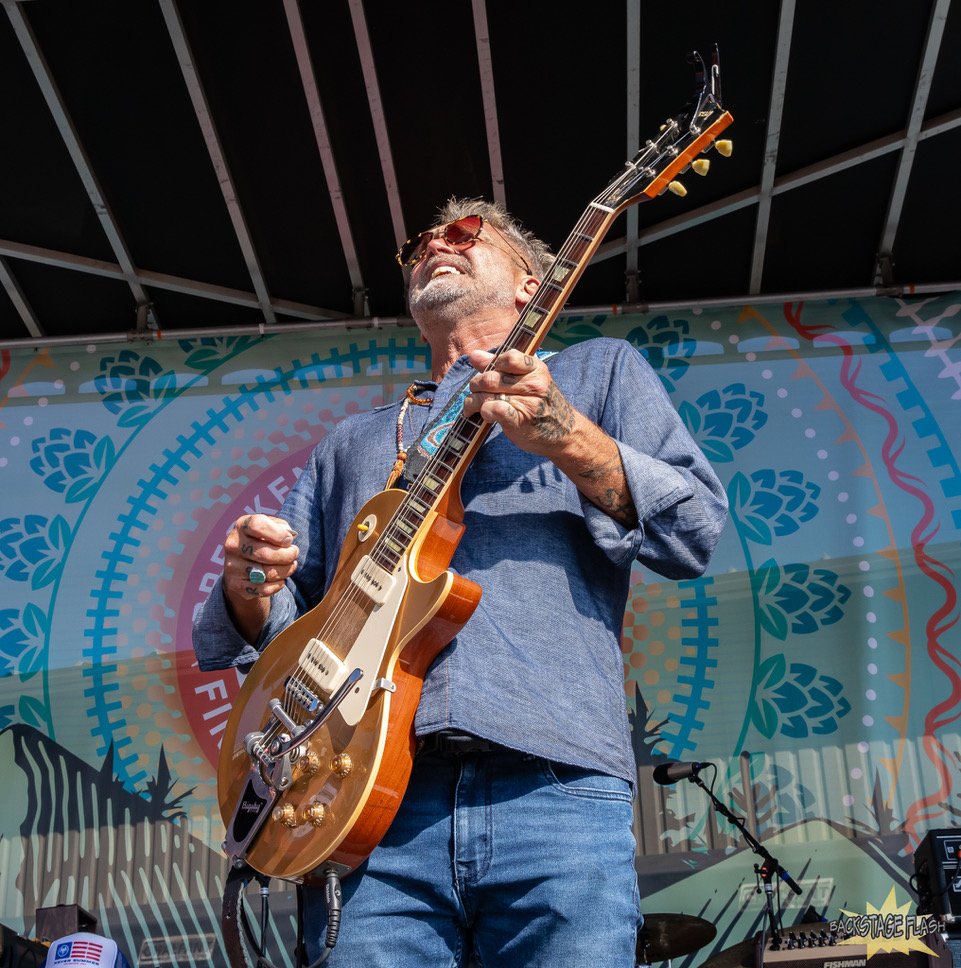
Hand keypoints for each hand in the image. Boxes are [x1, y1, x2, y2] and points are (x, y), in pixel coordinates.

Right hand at [223, 514, 298, 600]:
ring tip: (291, 564)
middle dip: (288, 555)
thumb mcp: (270, 527)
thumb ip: (281, 527)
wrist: (242, 565)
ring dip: (286, 570)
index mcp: (242, 526)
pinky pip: (265, 589)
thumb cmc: (262, 541)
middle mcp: (233, 545)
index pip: (257, 525)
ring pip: (269, 573)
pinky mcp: (236, 585)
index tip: (289, 540)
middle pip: (267, 554)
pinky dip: (278, 584)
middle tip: (295, 553)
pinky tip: (281, 578)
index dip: (278, 534)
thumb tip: (288, 536)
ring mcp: (233, 566)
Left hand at [465, 348, 638, 527]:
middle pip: (490, 378)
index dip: (492, 365)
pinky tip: (485, 416)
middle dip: (476, 385)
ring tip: (474, 407)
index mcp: (536, 369)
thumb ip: (500, 366)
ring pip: (486, 395)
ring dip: (472, 402)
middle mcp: (533, 384)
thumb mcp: (528, 380)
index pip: (507, 357)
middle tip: (476, 393)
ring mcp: (526, 403)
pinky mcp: (518, 421)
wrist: (564, 433)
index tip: (490, 375)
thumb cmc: (542, 405)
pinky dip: (483, 412)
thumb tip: (474, 355)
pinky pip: (493, 409)